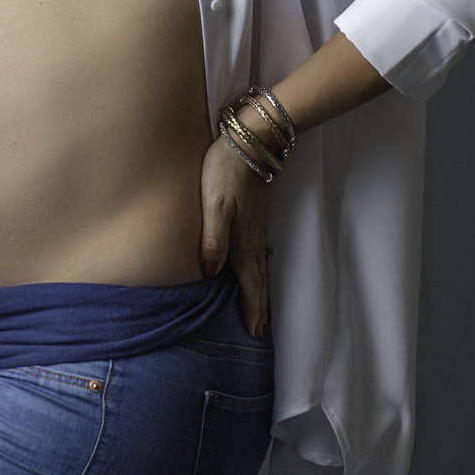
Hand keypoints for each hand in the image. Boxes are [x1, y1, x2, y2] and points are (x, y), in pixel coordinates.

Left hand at [199, 135, 270, 338]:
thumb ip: (213, 239)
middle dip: (260, 307)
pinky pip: (259, 252)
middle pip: (258, 280)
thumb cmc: (227, 169)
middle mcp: (253, 238)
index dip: (251, 308)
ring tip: (263, 310)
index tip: (255, 332)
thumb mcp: (215, 204)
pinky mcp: (254, 215)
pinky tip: (258, 269)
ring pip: (261, 266)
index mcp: (243, 240)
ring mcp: (256, 226)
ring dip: (261, 290)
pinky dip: (260, 269)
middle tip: (262, 333)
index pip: (249, 282)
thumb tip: (211, 273)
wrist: (250, 141)